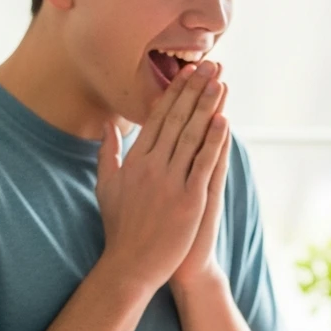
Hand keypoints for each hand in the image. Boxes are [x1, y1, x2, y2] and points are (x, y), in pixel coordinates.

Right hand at [96, 60, 227, 294]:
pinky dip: (214, 142)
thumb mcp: (106, 186)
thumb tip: (108, 126)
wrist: (130, 265)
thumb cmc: (120, 228)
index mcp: (134, 160)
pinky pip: (203, 165)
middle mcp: (151, 166)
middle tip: (208, 65)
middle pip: (176, 120)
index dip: (173, 92)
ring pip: (191, 136)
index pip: (157, 118)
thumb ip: (108, 153)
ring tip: (220, 82)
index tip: (186, 72)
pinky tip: (224, 121)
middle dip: (193, 90)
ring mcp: (170, 183)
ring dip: (207, 106)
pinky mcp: (189, 201)